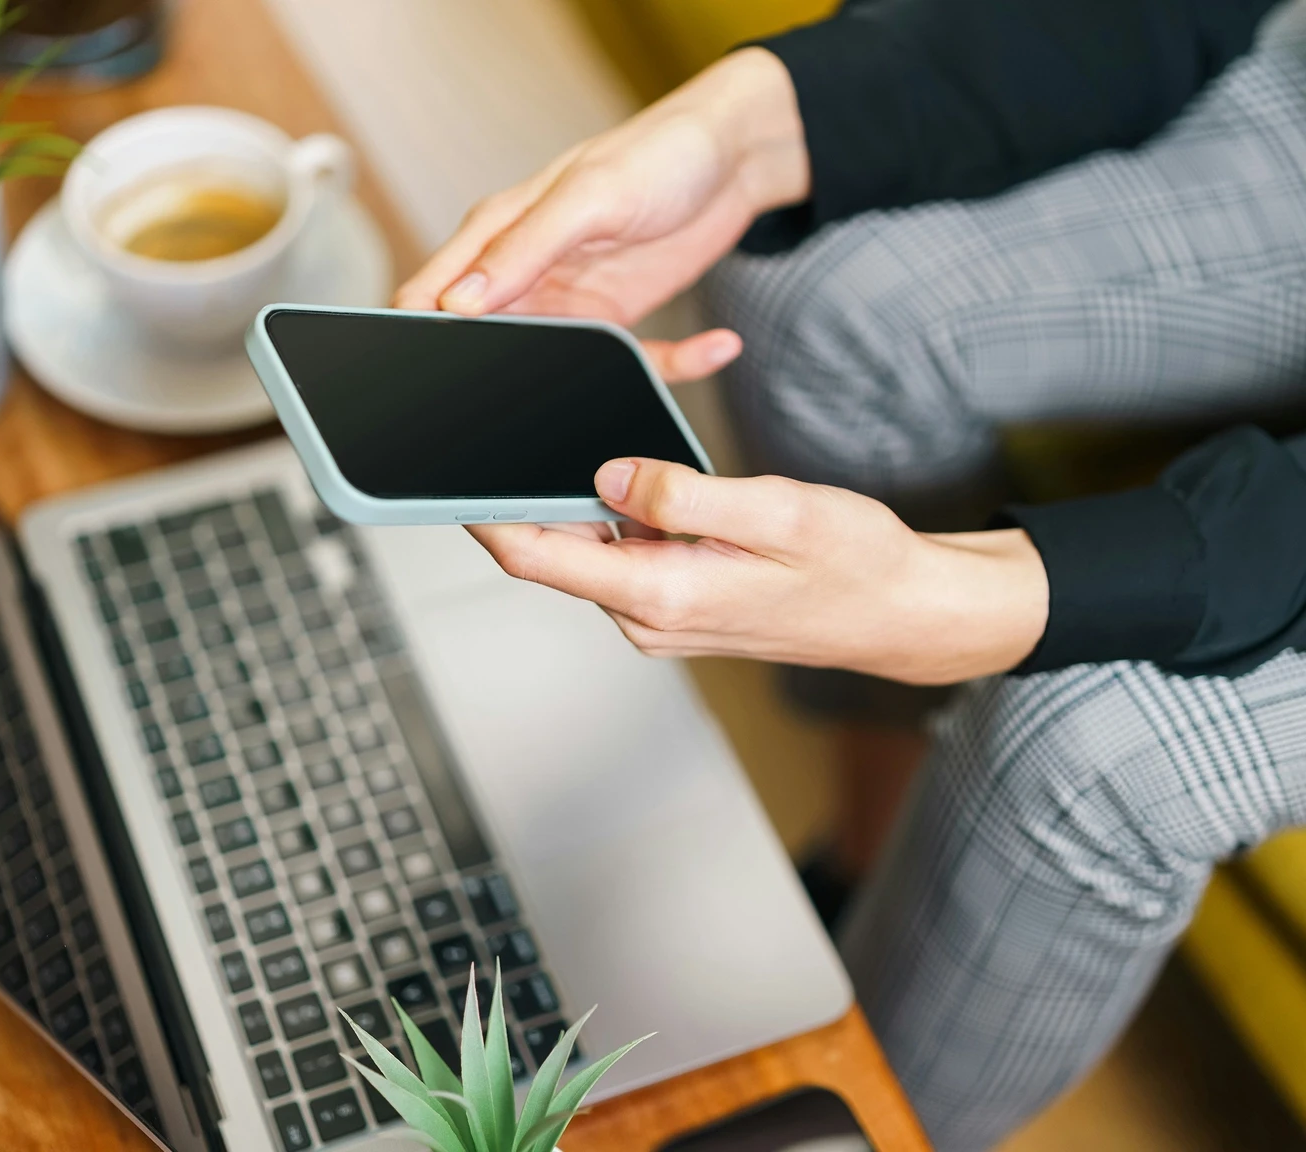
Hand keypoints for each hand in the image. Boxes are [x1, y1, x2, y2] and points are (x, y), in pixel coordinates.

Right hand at [393, 47, 808, 379]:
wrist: (732, 154)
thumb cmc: (657, 153)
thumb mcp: (588, 197)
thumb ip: (523, 248)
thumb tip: (459, 303)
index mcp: (498, 234)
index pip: (431, 296)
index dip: (422, 337)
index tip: (437, 375)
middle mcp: (526, 274)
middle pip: (486, 345)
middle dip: (501, 381)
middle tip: (542, 399)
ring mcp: (571, 302)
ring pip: (557, 366)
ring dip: (593, 381)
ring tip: (638, 383)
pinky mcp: (619, 319)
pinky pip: (633, 361)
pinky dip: (671, 364)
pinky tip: (715, 347)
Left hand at [468, 459, 1049, 684]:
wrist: (901, 613)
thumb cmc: (853, 564)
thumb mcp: (773, 509)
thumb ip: (682, 492)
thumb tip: (606, 473)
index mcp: (661, 592)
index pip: (536, 554)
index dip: (481, 511)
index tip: (445, 468)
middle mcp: (647, 614)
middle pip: (553, 550)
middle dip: (524, 493)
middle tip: (501, 424)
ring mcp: (659, 614)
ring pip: (588, 549)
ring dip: (574, 500)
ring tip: (566, 436)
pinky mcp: (676, 603)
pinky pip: (625, 555)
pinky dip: (615, 516)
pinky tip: (628, 474)